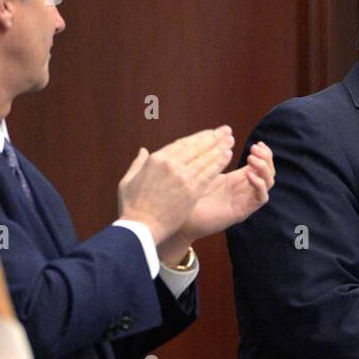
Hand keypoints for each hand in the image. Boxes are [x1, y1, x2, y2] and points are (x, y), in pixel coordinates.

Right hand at [117, 127, 234, 243]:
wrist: (141, 228)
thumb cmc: (132, 206)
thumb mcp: (128, 180)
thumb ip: (138, 163)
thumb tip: (143, 150)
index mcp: (156, 159)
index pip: (182, 143)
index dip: (198, 137)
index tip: (209, 133)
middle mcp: (171, 164)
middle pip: (197, 147)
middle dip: (213, 137)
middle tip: (226, 131)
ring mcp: (183, 177)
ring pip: (205, 158)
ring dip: (220, 147)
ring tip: (230, 140)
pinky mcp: (192, 191)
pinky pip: (209, 173)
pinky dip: (219, 163)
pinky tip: (228, 155)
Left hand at [188, 142, 275, 235]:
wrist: (182, 221)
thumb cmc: (190, 196)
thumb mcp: (205, 171)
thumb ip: (216, 158)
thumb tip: (223, 137)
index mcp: (238, 179)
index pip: (261, 165)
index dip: (264, 153)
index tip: (258, 143)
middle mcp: (245, 189)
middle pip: (268, 172)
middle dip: (266, 158)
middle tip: (254, 149)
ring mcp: (245, 201)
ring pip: (268, 183)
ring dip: (264, 169)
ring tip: (251, 159)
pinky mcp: (242, 212)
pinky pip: (261, 199)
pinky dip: (259, 185)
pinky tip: (248, 175)